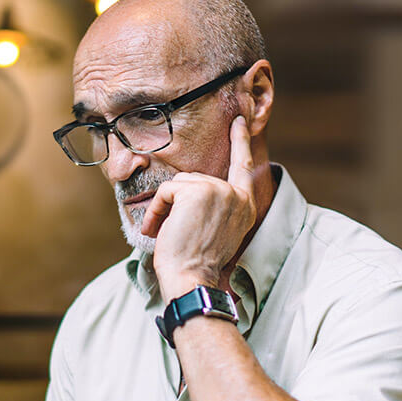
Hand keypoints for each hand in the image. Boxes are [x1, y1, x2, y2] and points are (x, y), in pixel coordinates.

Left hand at [141, 115, 257, 300]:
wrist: (191, 279)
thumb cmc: (197, 263)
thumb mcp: (218, 231)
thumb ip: (218, 206)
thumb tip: (196, 189)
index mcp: (245, 206)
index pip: (244, 166)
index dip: (240, 142)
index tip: (238, 122)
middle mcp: (237, 195)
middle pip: (195, 180)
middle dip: (177, 203)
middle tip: (176, 233)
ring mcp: (219, 190)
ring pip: (179, 185)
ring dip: (166, 209)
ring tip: (168, 234)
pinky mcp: (197, 191)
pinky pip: (166, 191)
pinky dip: (156, 211)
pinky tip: (160, 229)